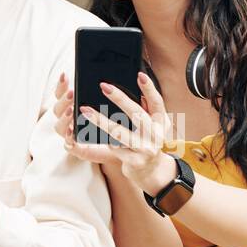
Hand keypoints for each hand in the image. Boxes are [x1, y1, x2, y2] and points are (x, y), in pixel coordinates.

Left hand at [54, 71, 178, 195]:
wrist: (151, 172)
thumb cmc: (147, 143)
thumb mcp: (152, 126)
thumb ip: (148, 110)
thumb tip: (139, 92)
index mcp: (161, 123)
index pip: (157, 102)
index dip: (149, 88)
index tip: (139, 74)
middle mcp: (155, 135)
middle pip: (137, 114)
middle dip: (120, 98)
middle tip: (104, 86)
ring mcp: (145, 149)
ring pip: (120, 133)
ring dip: (101, 120)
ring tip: (85, 110)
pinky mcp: (134, 161)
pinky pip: (114, 147)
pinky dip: (103, 140)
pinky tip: (92, 134)